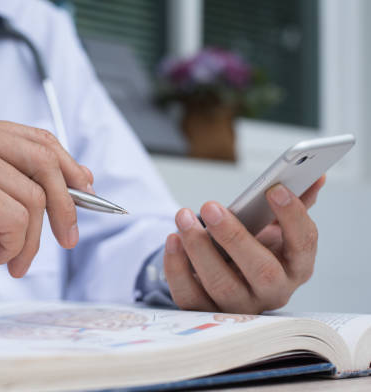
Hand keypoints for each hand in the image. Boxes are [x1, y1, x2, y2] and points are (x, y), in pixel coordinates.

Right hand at [0, 111, 92, 292]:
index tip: (85, 191)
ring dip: (33, 238)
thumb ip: (26, 177)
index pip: (35, 138)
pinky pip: (15, 217)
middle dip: (65, 203)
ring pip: (32, 196)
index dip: (68, 165)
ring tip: (15, 256)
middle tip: (68, 238)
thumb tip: (82, 177)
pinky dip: (17, 244)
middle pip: (41, 160)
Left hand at [164, 176, 325, 313]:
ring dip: (199, 247)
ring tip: (183, 216)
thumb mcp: (274, 228)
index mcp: (296, 266)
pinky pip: (189, 295)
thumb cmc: (254, 247)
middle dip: (234, 236)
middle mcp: (272, 292)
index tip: (274, 189)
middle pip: (261, 271)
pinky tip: (172, 240)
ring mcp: (238, 306)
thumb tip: (315, 176)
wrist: (226, 277)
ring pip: (221, 284)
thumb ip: (293, 202)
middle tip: (211, 206)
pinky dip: (177, 267)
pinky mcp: (205, 311)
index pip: (304, 244)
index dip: (292, 217)